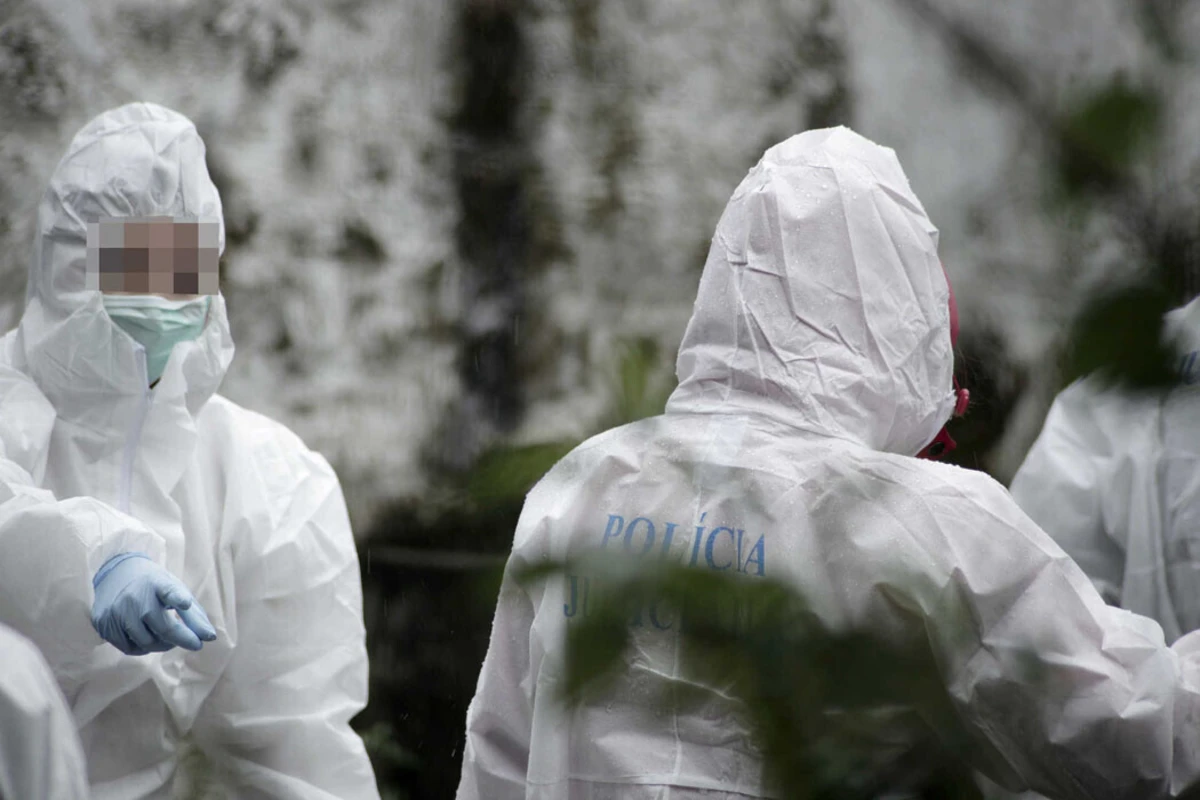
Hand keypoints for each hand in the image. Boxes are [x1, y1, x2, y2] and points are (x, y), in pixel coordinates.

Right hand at [91, 552, 216, 655]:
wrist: (115, 572)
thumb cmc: (153, 585)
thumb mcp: (175, 590)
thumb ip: (194, 615)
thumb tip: (210, 637)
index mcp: (158, 583)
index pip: (168, 590)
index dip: (178, 597)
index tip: (186, 602)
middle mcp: (136, 596)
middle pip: (163, 628)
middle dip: (182, 640)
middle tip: (195, 644)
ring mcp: (118, 610)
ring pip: (146, 642)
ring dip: (162, 646)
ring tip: (169, 639)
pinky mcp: (104, 623)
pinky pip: (128, 648)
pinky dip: (142, 649)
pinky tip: (147, 638)